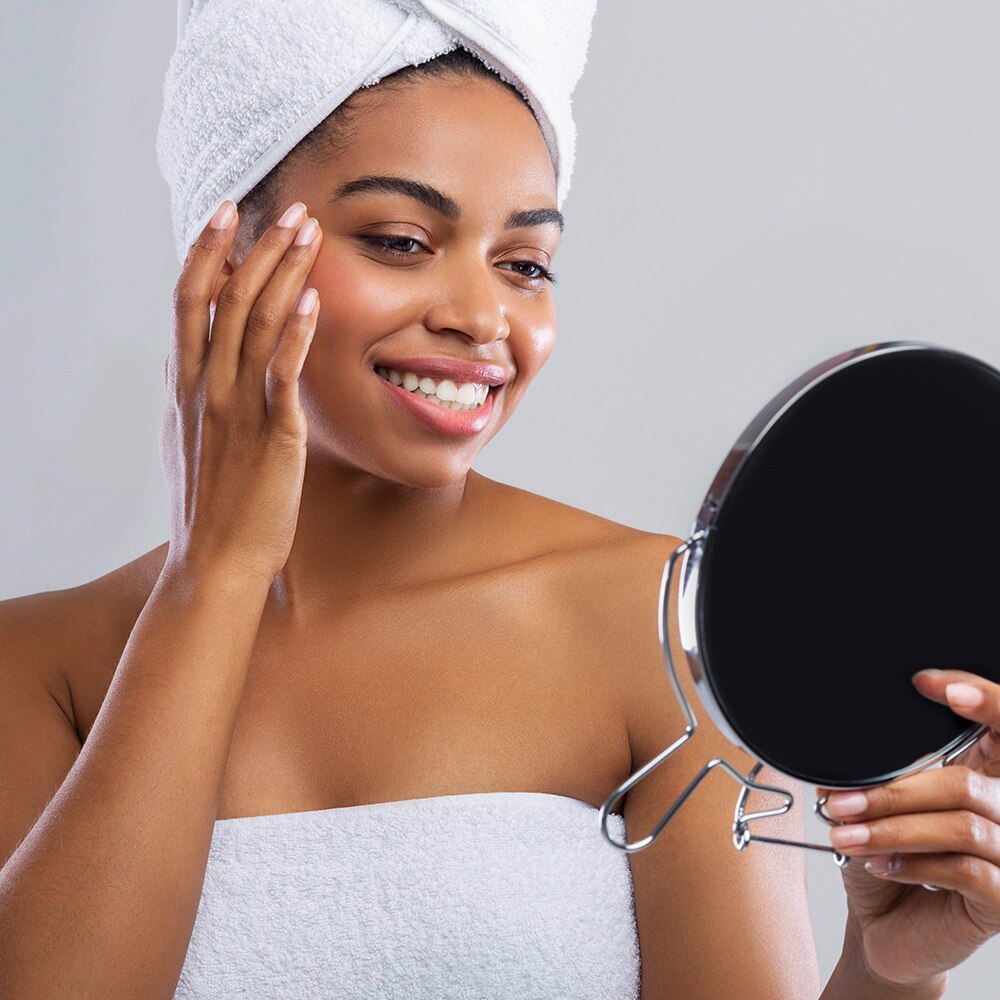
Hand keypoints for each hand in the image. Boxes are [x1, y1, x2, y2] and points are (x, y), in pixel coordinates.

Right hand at [161, 199, 322, 584]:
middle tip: (290, 208)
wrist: (215, 559)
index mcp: (184, 383)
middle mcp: (205, 386)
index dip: (205, 250)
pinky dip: (297, 334)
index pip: (189, 299)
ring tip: (310, 234)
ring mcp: (237, 408)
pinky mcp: (273, 435)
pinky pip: (283, 374)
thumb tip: (175, 360)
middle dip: (258, 246)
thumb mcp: (181, 438)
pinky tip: (313, 301)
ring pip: (256, 323)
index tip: (226, 211)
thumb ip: (181, 394)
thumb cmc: (207, 502)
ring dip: (285, 273)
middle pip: (226, 297)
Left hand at [817, 669, 999, 988]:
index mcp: (977, 781)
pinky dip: (915, 864)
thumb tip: (837, 755)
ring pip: (962, 826)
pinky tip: (881, 866)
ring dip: (892, 829)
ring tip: (845, 837)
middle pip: (965, 784)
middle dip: (895, 791)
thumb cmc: (882, 865)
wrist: (883, 932)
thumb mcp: (871, 811)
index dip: (983, 701)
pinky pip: (967, 870)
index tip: (931, 684)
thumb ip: (871, 778)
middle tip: (840, 803)